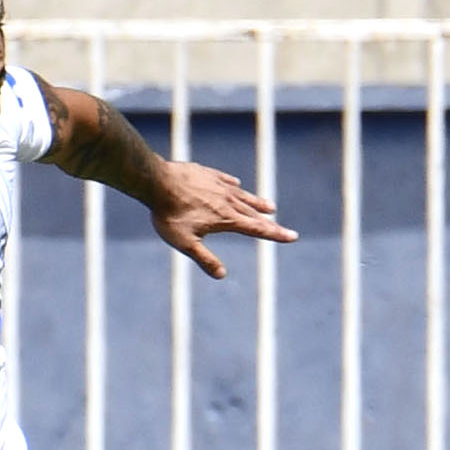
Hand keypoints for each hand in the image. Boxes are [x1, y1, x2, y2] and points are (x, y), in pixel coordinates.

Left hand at [149, 160, 294, 279]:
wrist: (157, 181)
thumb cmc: (169, 214)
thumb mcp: (185, 243)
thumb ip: (204, 259)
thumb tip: (221, 275)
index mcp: (226, 218)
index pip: (257, 228)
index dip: (275, 234)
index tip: (292, 236)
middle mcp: (228, 200)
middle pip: (254, 213)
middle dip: (270, 222)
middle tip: (286, 229)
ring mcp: (218, 185)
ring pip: (243, 196)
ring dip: (257, 202)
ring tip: (269, 206)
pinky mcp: (207, 174)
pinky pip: (226, 180)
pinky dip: (234, 185)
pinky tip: (236, 184)